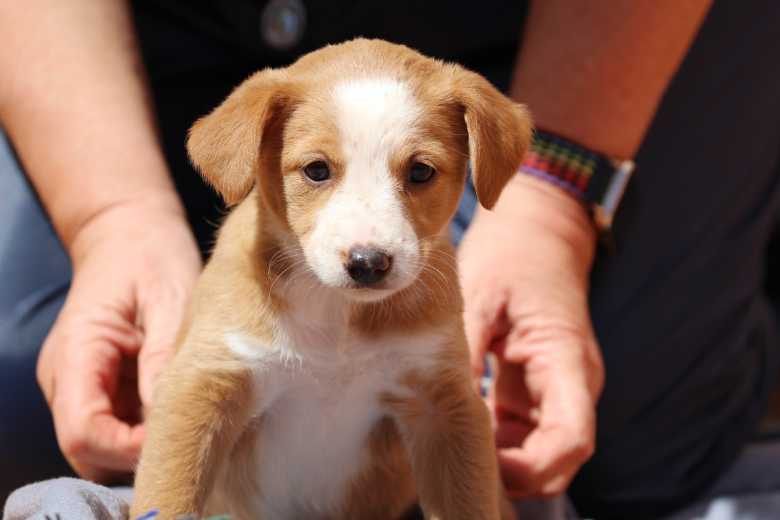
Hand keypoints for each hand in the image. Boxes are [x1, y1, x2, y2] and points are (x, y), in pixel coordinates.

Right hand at [37, 197, 200, 481]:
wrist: (128, 231)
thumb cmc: (151, 254)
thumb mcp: (170, 296)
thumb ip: (163, 356)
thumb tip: (168, 414)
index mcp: (76, 353)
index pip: (83, 432)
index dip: (128, 449)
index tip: (177, 435)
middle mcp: (65, 378)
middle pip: (88, 450)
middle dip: (136, 453)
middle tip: (189, 430)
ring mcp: (78, 384)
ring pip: (102, 445)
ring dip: (142, 443)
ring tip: (187, 415)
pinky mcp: (97, 385)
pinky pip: (116, 425)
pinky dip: (145, 428)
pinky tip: (177, 406)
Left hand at [459, 175, 603, 497]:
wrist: (538, 228)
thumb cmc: (512, 254)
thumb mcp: (481, 295)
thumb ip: (465, 349)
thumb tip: (436, 401)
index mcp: (564, 359)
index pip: (572, 439)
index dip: (535, 469)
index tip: (488, 468)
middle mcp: (571, 380)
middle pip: (559, 456)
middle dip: (518, 475)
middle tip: (463, 466)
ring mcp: (557, 383)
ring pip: (542, 448)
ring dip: (507, 460)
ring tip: (455, 448)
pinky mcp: (538, 381)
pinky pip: (525, 427)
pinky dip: (501, 439)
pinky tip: (462, 429)